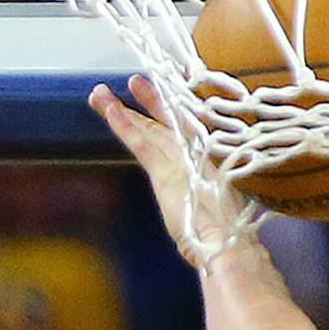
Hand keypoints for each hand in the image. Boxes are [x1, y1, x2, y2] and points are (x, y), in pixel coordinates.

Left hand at [91, 75, 252, 268]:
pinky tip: (110, 110)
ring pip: (146, 129)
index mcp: (203, 167)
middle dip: (139, 106)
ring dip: (122, 110)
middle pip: (159, 128)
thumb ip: (202, 210)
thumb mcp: (211, 219)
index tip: (150, 101)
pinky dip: (124, 126)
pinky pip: (141, 143)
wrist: (227, 243)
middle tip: (120, 86)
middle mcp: (192, 156)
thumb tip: (203, 217)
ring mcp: (180, 159)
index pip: (178, 137)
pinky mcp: (166, 169)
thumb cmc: (223, 239)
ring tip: (101, 92)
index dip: (162, 117)